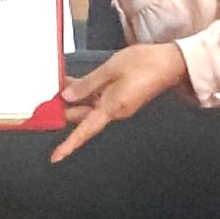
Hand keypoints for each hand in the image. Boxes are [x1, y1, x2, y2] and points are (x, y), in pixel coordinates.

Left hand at [51, 43, 189, 161]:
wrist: (171, 62)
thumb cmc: (145, 64)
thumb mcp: (110, 70)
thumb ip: (87, 84)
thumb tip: (67, 96)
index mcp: (112, 108)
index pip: (85, 131)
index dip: (69, 144)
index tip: (56, 156)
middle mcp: (115, 112)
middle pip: (83, 118)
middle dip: (66, 109)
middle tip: (48, 95)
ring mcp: (118, 106)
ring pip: (89, 108)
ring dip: (75, 98)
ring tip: (60, 82)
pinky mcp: (121, 98)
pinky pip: (98, 100)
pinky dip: (86, 92)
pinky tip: (76, 81)